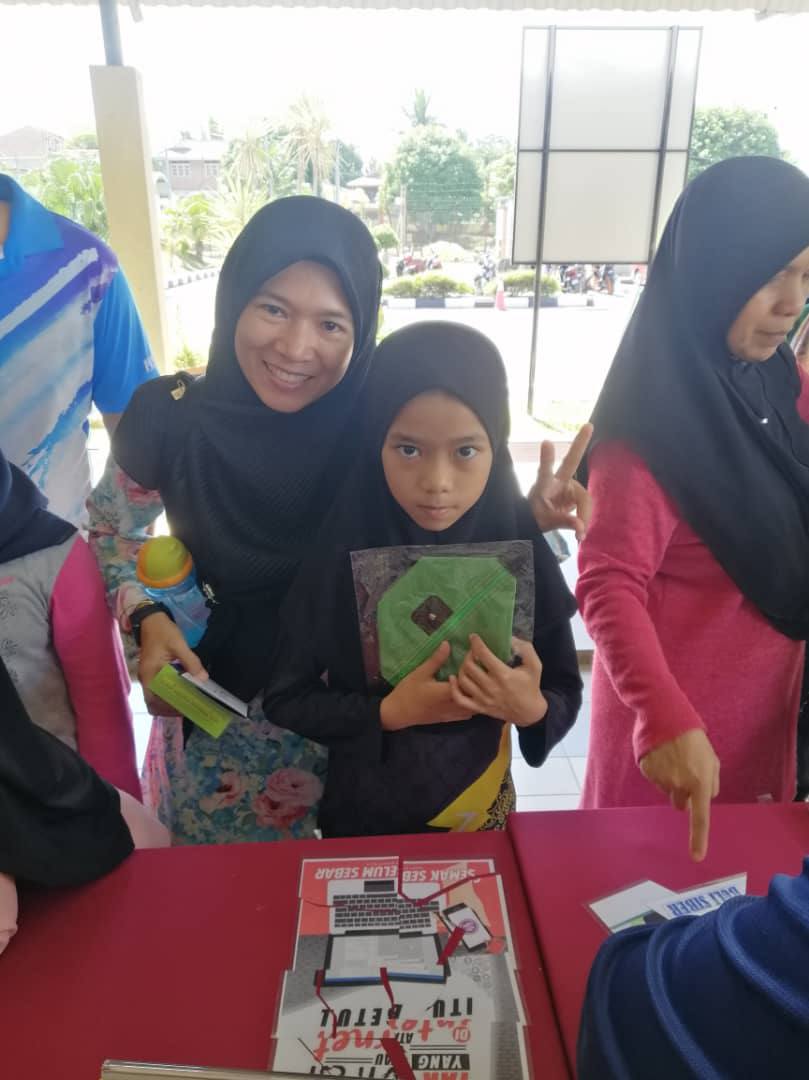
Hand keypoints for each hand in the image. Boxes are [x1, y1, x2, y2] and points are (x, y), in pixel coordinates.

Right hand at [138, 612, 206, 715]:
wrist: (150, 620)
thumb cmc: (163, 631)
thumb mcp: (179, 645)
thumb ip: (191, 662)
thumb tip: (203, 678)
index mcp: (150, 674)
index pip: (157, 700)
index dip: (171, 708)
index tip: (188, 707)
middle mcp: (145, 680)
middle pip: (155, 704)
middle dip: (171, 709)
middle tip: (190, 707)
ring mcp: (147, 678)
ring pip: (156, 699)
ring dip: (170, 703)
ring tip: (188, 702)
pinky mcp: (152, 675)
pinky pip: (159, 690)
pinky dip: (169, 695)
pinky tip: (183, 692)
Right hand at [381, 641, 472, 731]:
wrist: (397, 713)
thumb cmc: (408, 691)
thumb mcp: (421, 672)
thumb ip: (436, 660)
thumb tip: (447, 644)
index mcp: (446, 692)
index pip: (467, 681)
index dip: (473, 669)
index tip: (475, 658)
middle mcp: (452, 704)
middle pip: (473, 696)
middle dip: (478, 683)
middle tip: (480, 671)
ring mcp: (451, 714)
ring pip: (472, 707)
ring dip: (476, 696)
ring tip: (477, 684)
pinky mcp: (448, 719)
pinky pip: (465, 714)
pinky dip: (470, 706)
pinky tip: (469, 697)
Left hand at [449, 635, 547, 728]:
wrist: (529, 713)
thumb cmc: (531, 687)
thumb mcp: (534, 665)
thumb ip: (525, 649)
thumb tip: (510, 638)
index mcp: (503, 675)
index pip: (483, 654)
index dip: (476, 643)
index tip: (473, 637)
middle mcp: (491, 687)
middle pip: (469, 666)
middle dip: (468, 654)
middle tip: (472, 651)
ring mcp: (483, 699)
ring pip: (462, 680)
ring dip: (462, 668)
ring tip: (467, 663)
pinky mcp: (479, 708)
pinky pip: (460, 699)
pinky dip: (453, 688)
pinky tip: (453, 678)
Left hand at [528, 423, 592, 539]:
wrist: (534, 522)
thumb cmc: (532, 518)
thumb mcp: (544, 522)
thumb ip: (562, 521)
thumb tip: (580, 526)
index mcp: (544, 485)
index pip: (544, 470)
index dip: (546, 458)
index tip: (545, 442)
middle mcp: (557, 481)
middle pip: (571, 461)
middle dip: (580, 442)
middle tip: (588, 424)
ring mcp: (567, 487)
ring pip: (584, 497)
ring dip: (585, 515)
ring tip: (579, 535)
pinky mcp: (574, 496)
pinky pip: (585, 506)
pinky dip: (585, 519)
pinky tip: (581, 534)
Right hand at [639, 729, 719, 861]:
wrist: (665, 716)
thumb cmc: (693, 738)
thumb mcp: (712, 759)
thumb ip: (711, 782)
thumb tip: (702, 799)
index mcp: (699, 782)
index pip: (700, 817)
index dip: (699, 838)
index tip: (697, 857)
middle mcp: (679, 784)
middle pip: (680, 802)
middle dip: (683, 792)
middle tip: (685, 770)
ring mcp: (661, 779)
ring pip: (668, 790)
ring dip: (671, 779)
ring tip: (673, 757)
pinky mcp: (647, 771)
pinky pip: (655, 779)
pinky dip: (658, 771)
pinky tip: (661, 755)